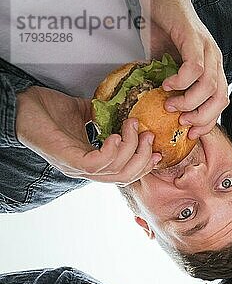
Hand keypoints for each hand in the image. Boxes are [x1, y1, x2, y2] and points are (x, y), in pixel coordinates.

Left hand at [15, 86, 158, 184]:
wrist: (19, 106)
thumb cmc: (45, 111)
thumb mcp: (83, 112)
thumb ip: (104, 115)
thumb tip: (124, 107)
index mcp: (91, 162)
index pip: (124, 174)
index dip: (145, 166)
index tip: (159, 151)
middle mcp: (84, 170)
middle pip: (125, 177)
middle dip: (143, 157)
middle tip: (149, 135)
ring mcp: (76, 167)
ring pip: (115, 172)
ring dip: (131, 148)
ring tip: (131, 126)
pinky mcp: (67, 160)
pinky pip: (97, 164)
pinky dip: (112, 152)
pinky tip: (115, 136)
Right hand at [140, 0, 228, 137]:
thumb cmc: (166, 32)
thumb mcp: (170, 66)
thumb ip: (172, 87)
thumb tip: (164, 113)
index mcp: (214, 69)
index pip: (221, 103)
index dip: (208, 122)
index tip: (192, 134)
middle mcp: (216, 60)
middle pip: (220, 99)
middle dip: (202, 118)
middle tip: (182, 124)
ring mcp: (208, 49)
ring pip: (209, 86)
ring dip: (189, 102)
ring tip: (171, 105)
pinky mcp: (194, 38)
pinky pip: (195, 67)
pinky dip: (182, 81)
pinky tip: (168, 84)